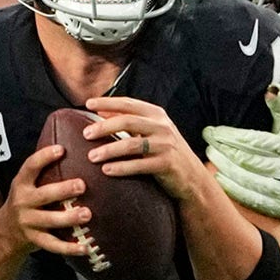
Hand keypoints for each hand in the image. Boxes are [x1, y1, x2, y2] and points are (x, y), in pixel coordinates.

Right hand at [0, 145, 91, 256]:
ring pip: (49, 220)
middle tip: (82, 185)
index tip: (61, 149)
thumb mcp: (27, 184)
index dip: (45, 157)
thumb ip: (45, 172)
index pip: (31, 166)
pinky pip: (53, 245)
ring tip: (87, 214)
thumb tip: (75, 148)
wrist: (3, 232)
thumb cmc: (26, 201)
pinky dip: (69, 248)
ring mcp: (28, 222)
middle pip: (43, 195)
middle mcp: (23, 202)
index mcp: (22, 184)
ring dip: (69, 218)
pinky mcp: (34, 240)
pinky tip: (86, 247)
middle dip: (62, 190)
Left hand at [82, 96, 207, 200]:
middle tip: (86, 134)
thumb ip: (130, 120)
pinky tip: (107, 171)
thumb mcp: (152, 131)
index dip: (108, 102)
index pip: (129, 104)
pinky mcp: (166, 164)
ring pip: (131, 144)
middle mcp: (162, 127)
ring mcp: (165, 145)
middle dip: (104, 127)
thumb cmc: (166, 152)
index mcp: (157, 114)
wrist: (193, 176)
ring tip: (91, 156)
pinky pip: (139, 165)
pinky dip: (121, 168)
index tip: (88, 104)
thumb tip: (101, 110)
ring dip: (109, 150)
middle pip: (128, 121)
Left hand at [202, 85, 279, 219]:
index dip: (235, 137)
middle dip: (226, 151)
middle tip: (208, 140)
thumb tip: (269, 91)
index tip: (214, 130)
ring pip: (252, 184)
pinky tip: (219, 179)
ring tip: (211, 156)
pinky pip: (255, 202)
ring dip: (226, 170)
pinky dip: (234, 191)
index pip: (261, 143)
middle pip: (253, 164)